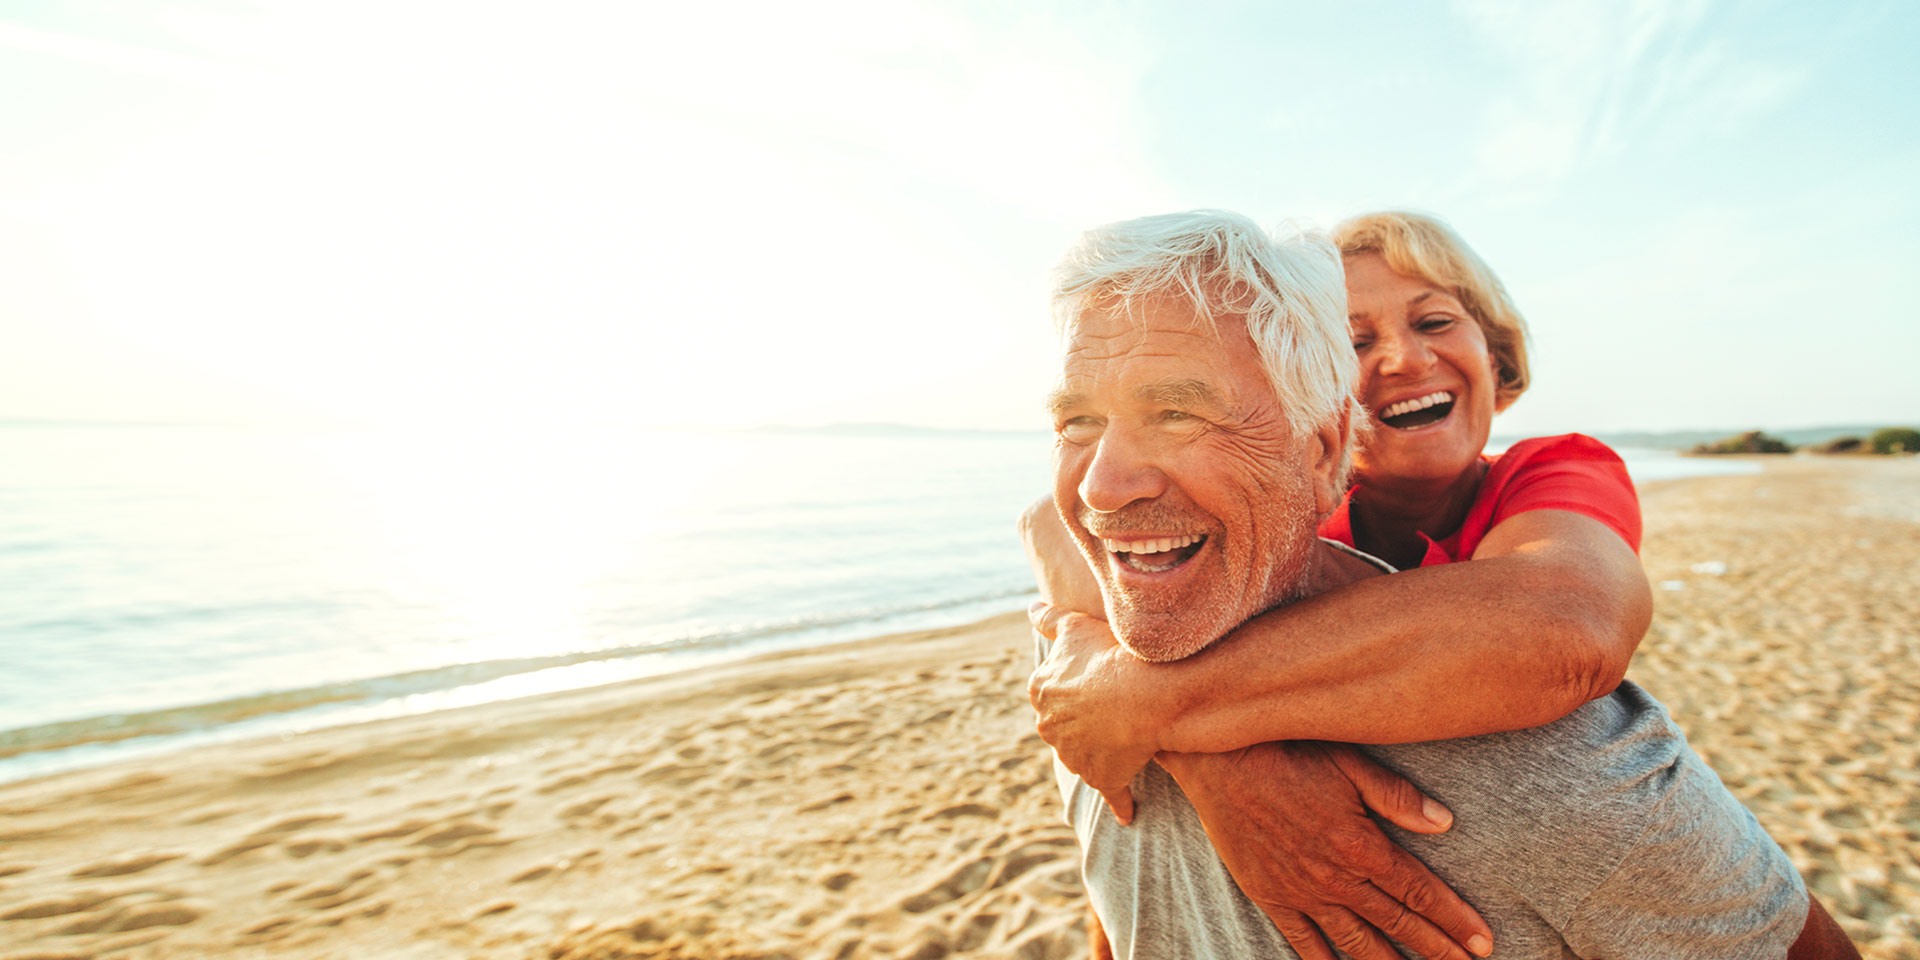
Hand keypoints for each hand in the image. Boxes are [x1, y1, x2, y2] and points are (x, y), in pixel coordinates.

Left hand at [1028, 602, 1162, 824]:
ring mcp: (1073, 756)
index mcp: (1040, 691)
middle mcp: (1048, 727)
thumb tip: (1029, 608)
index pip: (1053, 691)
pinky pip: (1112, 793)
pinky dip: (1121, 803)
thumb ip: (1049, 619)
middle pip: (1066, 725)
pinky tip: (1129, 813)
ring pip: (1085, 755)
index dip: (1078, 685)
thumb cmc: (1109, 654)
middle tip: (1114, 709)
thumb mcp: (1075, 626)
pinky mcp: (1101, 777)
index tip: (1097, 682)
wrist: (1142, 693)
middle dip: (1084, 721)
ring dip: (1101, 751)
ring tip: (1128, 739)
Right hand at [1160, 742, 1493, 959]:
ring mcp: (1302, 893)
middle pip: (1397, 923)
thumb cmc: (1288, 753)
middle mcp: (1336, 878)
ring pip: (1356, 942)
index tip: (1483, 941)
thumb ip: (1396, 796)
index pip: (1420, 892)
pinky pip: (1304, 942)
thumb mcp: (1349, 763)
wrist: (1219, 763)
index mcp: (1361, 845)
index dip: (1455, 919)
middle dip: (1437, 948)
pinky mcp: (1271, 897)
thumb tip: (1445, 822)